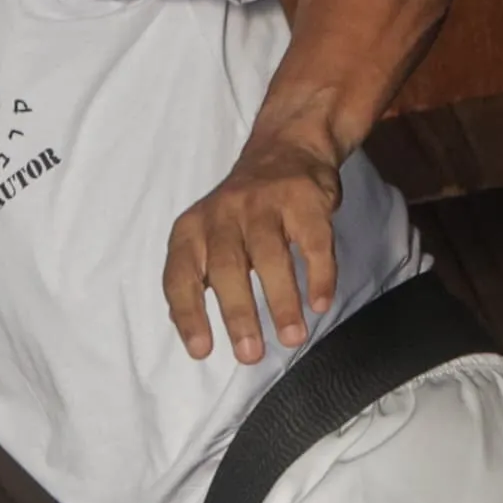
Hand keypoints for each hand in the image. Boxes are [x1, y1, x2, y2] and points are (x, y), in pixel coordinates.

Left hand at [161, 135, 343, 364]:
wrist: (288, 147)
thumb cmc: (243, 210)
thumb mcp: (207, 234)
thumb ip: (198, 276)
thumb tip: (186, 328)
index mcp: (193, 229)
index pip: (182, 275)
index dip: (188, 314)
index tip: (201, 350)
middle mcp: (224, 214)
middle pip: (227, 268)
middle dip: (238, 314)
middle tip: (250, 355)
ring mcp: (265, 203)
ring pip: (270, 256)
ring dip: (281, 301)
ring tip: (292, 338)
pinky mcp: (305, 199)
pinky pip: (313, 242)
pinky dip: (319, 275)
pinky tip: (320, 304)